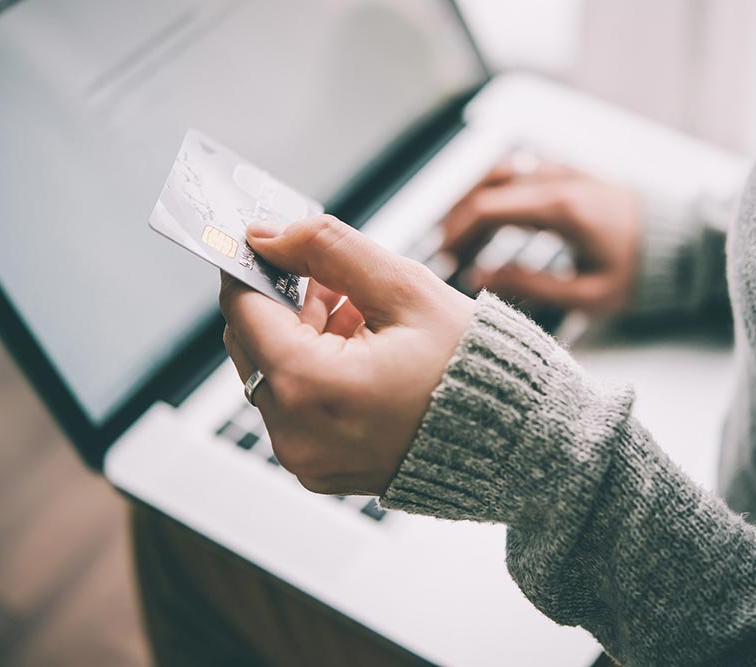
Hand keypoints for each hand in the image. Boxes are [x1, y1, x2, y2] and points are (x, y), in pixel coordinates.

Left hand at [219, 215, 474, 495]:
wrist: (513, 440)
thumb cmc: (473, 369)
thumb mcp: (405, 289)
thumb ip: (329, 249)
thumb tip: (269, 235)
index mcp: (310, 388)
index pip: (243, 308)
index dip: (252, 265)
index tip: (268, 242)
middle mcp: (294, 434)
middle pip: (251, 342)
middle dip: (286, 301)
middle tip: (335, 280)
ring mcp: (305, 458)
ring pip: (272, 372)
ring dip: (304, 335)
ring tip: (364, 320)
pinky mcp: (318, 468)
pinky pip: (294, 406)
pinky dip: (315, 372)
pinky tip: (364, 354)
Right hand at [441, 159, 640, 312]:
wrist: (681, 244)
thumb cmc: (638, 274)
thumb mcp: (587, 294)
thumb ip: (530, 285)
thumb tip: (478, 276)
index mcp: (560, 209)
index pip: (487, 209)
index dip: (457, 233)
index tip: (444, 260)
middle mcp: (557, 180)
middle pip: (485, 187)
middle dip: (457, 219)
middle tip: (445, 253)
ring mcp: (563, 171)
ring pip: (499, 172)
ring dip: (473, 200)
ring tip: (460, 236)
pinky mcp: (569, 173)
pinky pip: (519, 171)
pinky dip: (495, 191)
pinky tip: (490, 219)